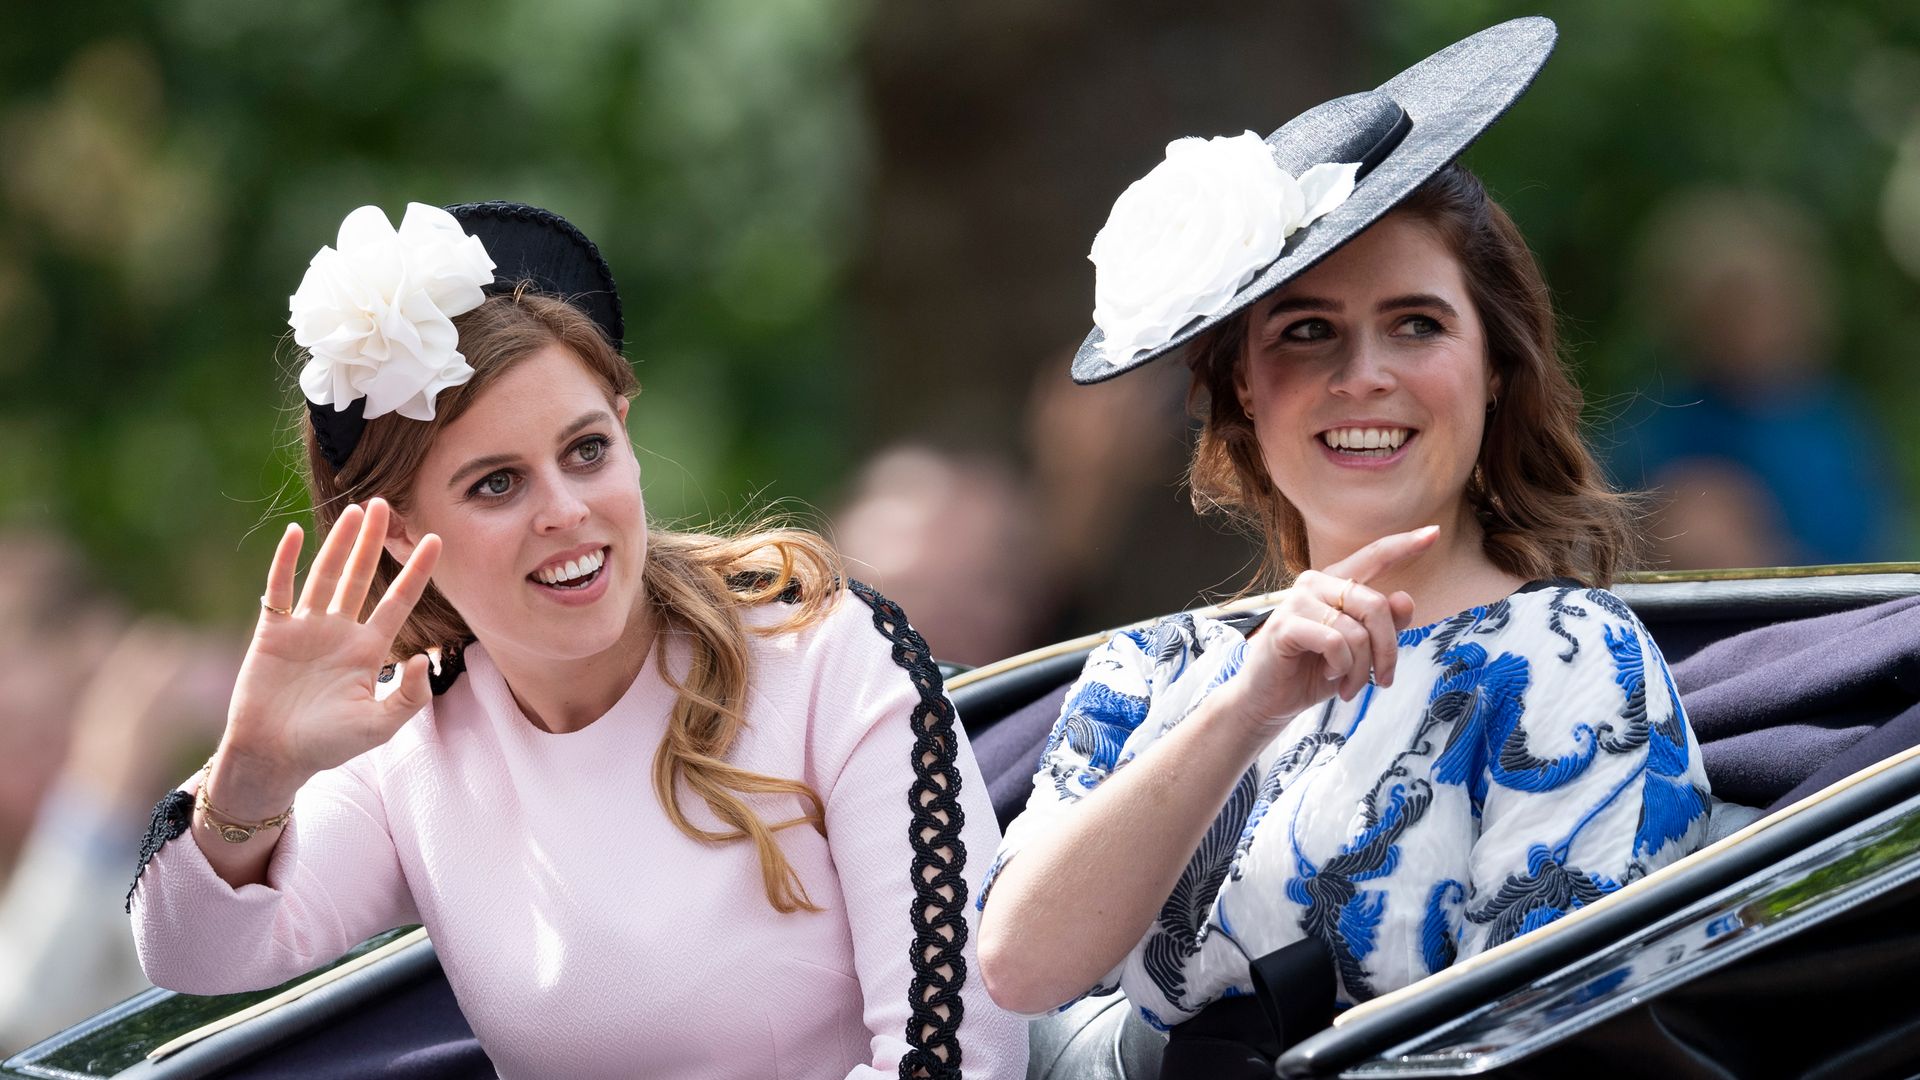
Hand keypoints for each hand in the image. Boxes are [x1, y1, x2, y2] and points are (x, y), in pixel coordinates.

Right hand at [215, 499, 440, 815]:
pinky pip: (279, 590)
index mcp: (368, 649)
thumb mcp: (378, 726)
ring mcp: (306, 628)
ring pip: (326, 575)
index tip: (436, 539)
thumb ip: (407, 697)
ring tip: (355, 510)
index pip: (399, 600)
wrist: (274, 756)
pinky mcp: (273, 631)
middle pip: (361, 576)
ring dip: (339, 543)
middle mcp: (340, 631)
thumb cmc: (328, 745)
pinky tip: (293, 534)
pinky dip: (285, 562)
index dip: (417, 571)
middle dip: (374, 541)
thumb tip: (420, 659)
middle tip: (386, 503)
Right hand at [1211, 526, 1434, 739]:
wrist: (1271, 700)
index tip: (1434, 532)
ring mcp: (1297, 601)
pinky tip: (1330, 675)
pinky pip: (1335, 642)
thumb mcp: (1360, 652)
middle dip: (1388, 650)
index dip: (1405, 545)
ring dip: (1361, 669)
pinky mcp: (1285, 625)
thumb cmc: (1315, 671)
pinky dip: (1341, 667)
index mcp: (1336, 583)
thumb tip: (1406, 599)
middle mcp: (1316, 583)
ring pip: (1357, 631)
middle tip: (1384, 680)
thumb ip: (1385, 626)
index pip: (1374, 556)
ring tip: (1351, 686)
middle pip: (1377, 606)